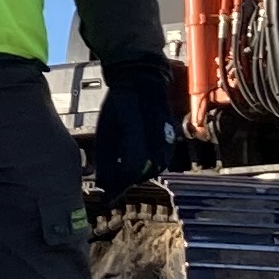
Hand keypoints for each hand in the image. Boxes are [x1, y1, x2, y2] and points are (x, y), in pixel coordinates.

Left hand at [86, 54, 187, 194]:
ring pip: (157, 168)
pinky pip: (164, 161)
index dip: (119, 184)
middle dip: (128, 181)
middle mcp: (157, 133)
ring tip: (123, 172)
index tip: (107, 195)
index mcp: (136, 127)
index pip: (132, 166)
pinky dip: (150, 166)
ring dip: (140, 174)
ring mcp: (169, 135)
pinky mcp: (173, 138)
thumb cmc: (119, 105)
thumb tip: (105, 186)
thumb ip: (107, 159)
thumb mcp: (106, 129)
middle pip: (146, 171)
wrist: (142, 82)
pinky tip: (137, 164)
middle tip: (112, 184)